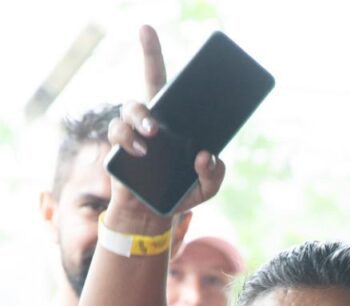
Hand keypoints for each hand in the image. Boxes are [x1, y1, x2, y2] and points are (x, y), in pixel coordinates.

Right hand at [107, 25, 225, 217]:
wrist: (152, 216)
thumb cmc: (177, 194)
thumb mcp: (205, 189)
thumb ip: (214, 175)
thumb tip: (207, 156)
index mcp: (172, 120)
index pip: (164, 80)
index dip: (152, 52)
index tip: (146, 28)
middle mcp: (150, 119)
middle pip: (146, 82)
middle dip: (149, 55)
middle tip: (157, 51)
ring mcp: (131, 133)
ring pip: (130, 108)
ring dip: (142, 118)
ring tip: (154, 134)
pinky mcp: (118, 152)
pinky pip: (118, 136)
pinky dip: (130, 142)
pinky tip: (142, 151)